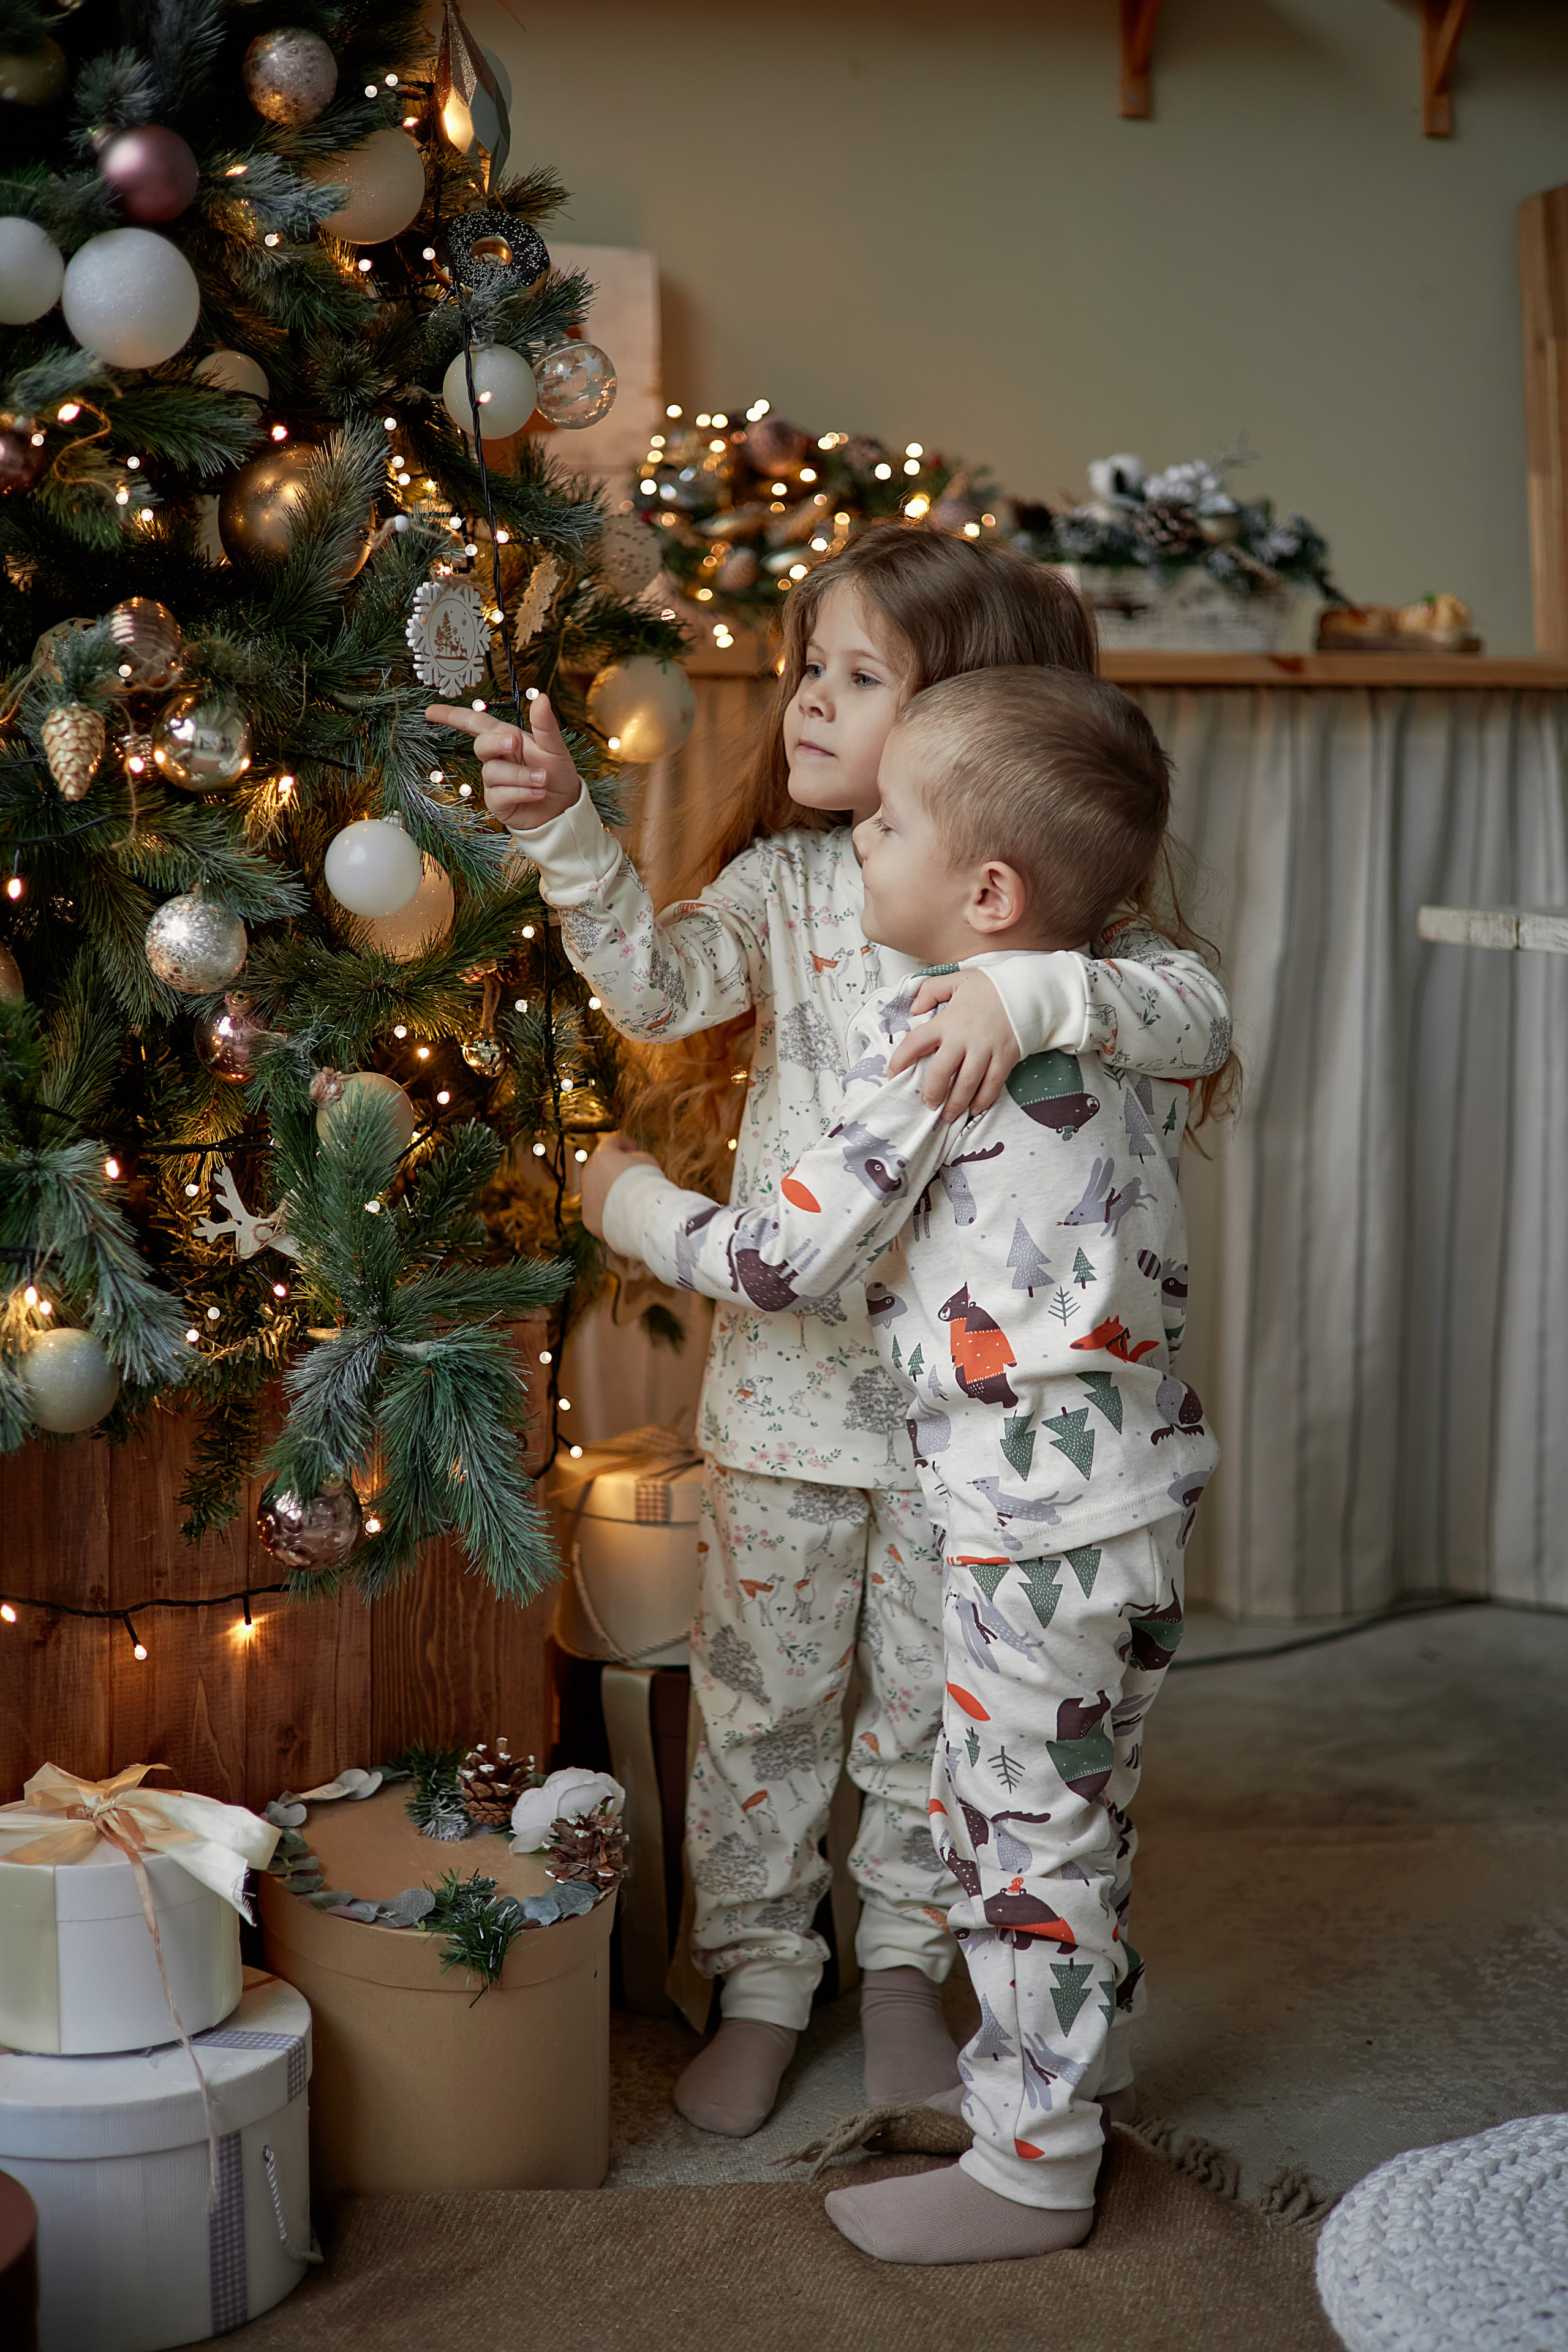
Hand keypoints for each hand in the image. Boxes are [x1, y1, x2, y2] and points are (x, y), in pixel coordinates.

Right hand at [424, 693, 583, 830]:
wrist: (564, 808)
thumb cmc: (557, 774)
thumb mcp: (555, 747)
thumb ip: (545, 725)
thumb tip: (542, 697)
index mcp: (506, 738)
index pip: (475, 723)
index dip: (452, 717)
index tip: (430, 712)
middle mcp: (497, 758)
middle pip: (481, 745)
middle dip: (495, 743)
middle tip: (514, 744)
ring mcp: (494, 781)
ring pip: (493, 772)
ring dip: (521, 776)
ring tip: (543, 780)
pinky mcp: (497, 802)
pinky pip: (499, 794)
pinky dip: (521, 792)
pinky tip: (538, 793)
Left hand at [579, 1131, 658, 1238]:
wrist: (641, 1215)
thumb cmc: (647, 1184)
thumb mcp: (646, 1160)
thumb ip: (634, 1157)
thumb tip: (629, 1162)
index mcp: (602, 1156)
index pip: (610, 1143)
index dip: (622, 1143)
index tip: (632, 1147)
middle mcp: (588, 1175)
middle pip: (599, 1166)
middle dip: (612, 1166)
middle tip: (629, 1171)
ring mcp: (586, 1198)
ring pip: (596, 1189)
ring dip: (609, 1189)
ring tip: (629, 1196)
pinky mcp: (589, 1218)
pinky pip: (599, 1210)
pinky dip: (608, 1209)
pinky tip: (623, 1213)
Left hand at [886, 969, 1020, 1120]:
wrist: (1027, 990)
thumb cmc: (990, 987)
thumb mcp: (957, 980)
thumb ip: (931, 990)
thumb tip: (913, 1008)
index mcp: (948, 1020)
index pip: (915, 1042)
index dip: (900, 1060)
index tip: (892, 1074)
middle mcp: (964, 1037)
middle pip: (942, 1072)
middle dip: (933, 1093)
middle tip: (929, 1104)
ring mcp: (986, 1049)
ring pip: (967, 1084)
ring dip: (956, 1103)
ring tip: (948, 1115)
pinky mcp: (1006, 1057)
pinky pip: (992, 1084)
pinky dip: (983, 1100)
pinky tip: (975, 1108)